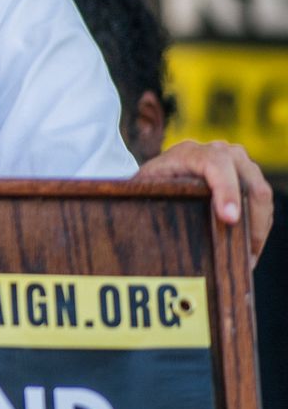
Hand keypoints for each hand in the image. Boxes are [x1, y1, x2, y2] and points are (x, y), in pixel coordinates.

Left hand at [133, 139, 272, 263]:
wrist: (162, 170)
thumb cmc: (150, 183)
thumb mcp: (144, 187)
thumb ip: (152, 195)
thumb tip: (158, 225)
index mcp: (190, 152)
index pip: (217, 163)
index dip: (226, 190)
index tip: (229, 218)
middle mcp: (219, 151)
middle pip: (249, 180)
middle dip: (251, 219)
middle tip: (247, 254)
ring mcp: (238, 161)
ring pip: (261, 192)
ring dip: (258, 226)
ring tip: (248, 257)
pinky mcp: (249, 174)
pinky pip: (263, 201)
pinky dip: (260, 224)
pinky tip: (251, 247)